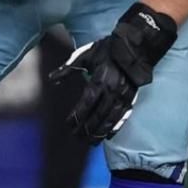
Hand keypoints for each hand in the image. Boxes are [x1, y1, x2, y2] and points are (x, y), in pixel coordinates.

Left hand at [51, 4, 174, 142]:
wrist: (135, 47)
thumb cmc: (108, 49)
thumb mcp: (85, 55)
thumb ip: (68, 68)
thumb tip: (52, 78)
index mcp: (100, 80)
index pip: (86, 103)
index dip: (77, 116)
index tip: (69, 124)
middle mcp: (112, 91)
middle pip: (98, 115)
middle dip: (87, 128)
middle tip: (77, 137)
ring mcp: (124, 96)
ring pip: (111, 119)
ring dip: (100, 132)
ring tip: (91, 141)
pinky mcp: (131, 98)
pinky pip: (123, 117)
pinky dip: (115, 127)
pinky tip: (108, 135)